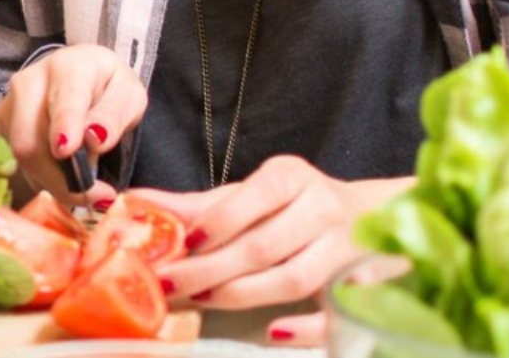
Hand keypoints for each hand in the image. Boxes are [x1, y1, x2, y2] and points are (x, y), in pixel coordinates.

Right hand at [0, 44, 144, 203]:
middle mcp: (31, 81)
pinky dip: (44, 179)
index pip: (64, 100)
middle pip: (31, 138)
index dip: (64, 125)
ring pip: (22, 156)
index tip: (67, 150)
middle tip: (96, 195)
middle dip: (59, 176)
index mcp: (70, 68)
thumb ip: (115, 115)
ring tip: (86, 189)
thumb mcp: (128, 95)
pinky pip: (18, 163)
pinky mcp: (2, 125)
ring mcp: (10, 103)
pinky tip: (64, 177)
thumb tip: (95, 139)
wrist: (78, 77)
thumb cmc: (106, 87)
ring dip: (54, 181)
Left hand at [137, 156, 411, 345]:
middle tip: (172, 284)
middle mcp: (324, 208)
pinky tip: (273, 331)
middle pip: (265, 245)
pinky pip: (335, 313)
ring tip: (204, 300)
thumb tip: (135, 202)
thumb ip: (197, 205)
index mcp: (292, 177)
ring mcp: (348, 248)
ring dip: (244, 294)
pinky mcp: (364, 286)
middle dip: (212, 269)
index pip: (254, 196)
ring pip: (294, 278)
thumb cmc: (294, 207)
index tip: (181, 245)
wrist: (373, 216)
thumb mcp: (250, 196)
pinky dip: (305, 328)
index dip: (217, 223)